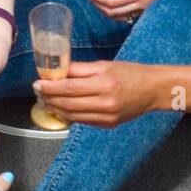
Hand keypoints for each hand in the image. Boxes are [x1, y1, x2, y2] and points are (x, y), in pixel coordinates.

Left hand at [33, 59, 164, 125]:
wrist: (153, 90)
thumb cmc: (131, 73)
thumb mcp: (105, 65)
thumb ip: (80, 69)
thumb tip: (58, 70)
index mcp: (105, 84)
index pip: (69, 88)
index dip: (50, 87)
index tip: (38, 84)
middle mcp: (105, 103)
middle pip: (67, 104)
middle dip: (48, 98)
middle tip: (37, 92)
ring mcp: (106, 117)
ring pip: (72, 115)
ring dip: (55, 108)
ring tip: (44, 100)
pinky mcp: (107, 125)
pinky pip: (82, 121)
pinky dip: (68, 115)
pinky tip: (60, 107)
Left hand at [86, 0, 181, 19]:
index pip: (111, 1)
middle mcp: (141, 4)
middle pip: (112, 11)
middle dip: (97, 3)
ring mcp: (144, 10)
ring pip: (117, 17)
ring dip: (104, 9)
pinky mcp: (145, 10)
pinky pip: (125, 16)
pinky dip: (114, 12)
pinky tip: (110, 2)